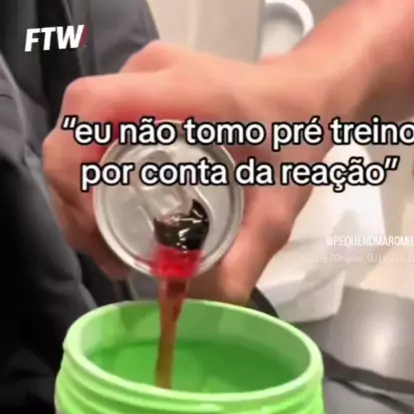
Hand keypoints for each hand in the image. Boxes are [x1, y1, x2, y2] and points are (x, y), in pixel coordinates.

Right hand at [43, 42, 327, 303]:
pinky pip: (97, 137)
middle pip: (74, 131)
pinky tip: (116, 221)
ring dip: (80, 195)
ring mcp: (140, 81)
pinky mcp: (139, 96)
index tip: (95, 226)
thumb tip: (214, 304)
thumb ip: (250, 253)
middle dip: (74, 200)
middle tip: (107, 256)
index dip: (73, 169)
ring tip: (110, 249)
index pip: (91, 110)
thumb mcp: (280, 203)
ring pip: (79, 136)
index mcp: (181, 92)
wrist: (306, 97)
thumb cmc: (297, 136)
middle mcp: (149, 76)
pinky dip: (94, 181)